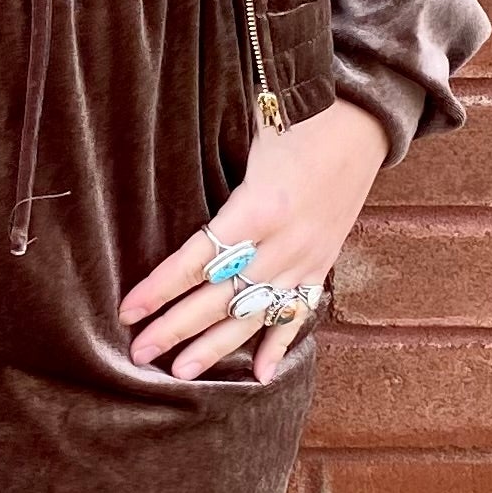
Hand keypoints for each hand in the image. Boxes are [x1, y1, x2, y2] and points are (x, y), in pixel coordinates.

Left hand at [119, 99, 389, 384]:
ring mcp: (307, 258)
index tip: (128, 310)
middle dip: (176, 327)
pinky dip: (280, 344)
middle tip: (140, 353)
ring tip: (180, 372)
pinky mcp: (322, 262)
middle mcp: (284, 242)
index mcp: (260, 207)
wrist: (363, 120)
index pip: (198, 259)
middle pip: (220, 296)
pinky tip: (259, 374)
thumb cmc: (298, 117)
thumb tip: (156, 175)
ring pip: (255, 313)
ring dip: (216, 346)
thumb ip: (210, 163)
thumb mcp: (249, 134)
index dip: (160, 288)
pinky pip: (298, 311)